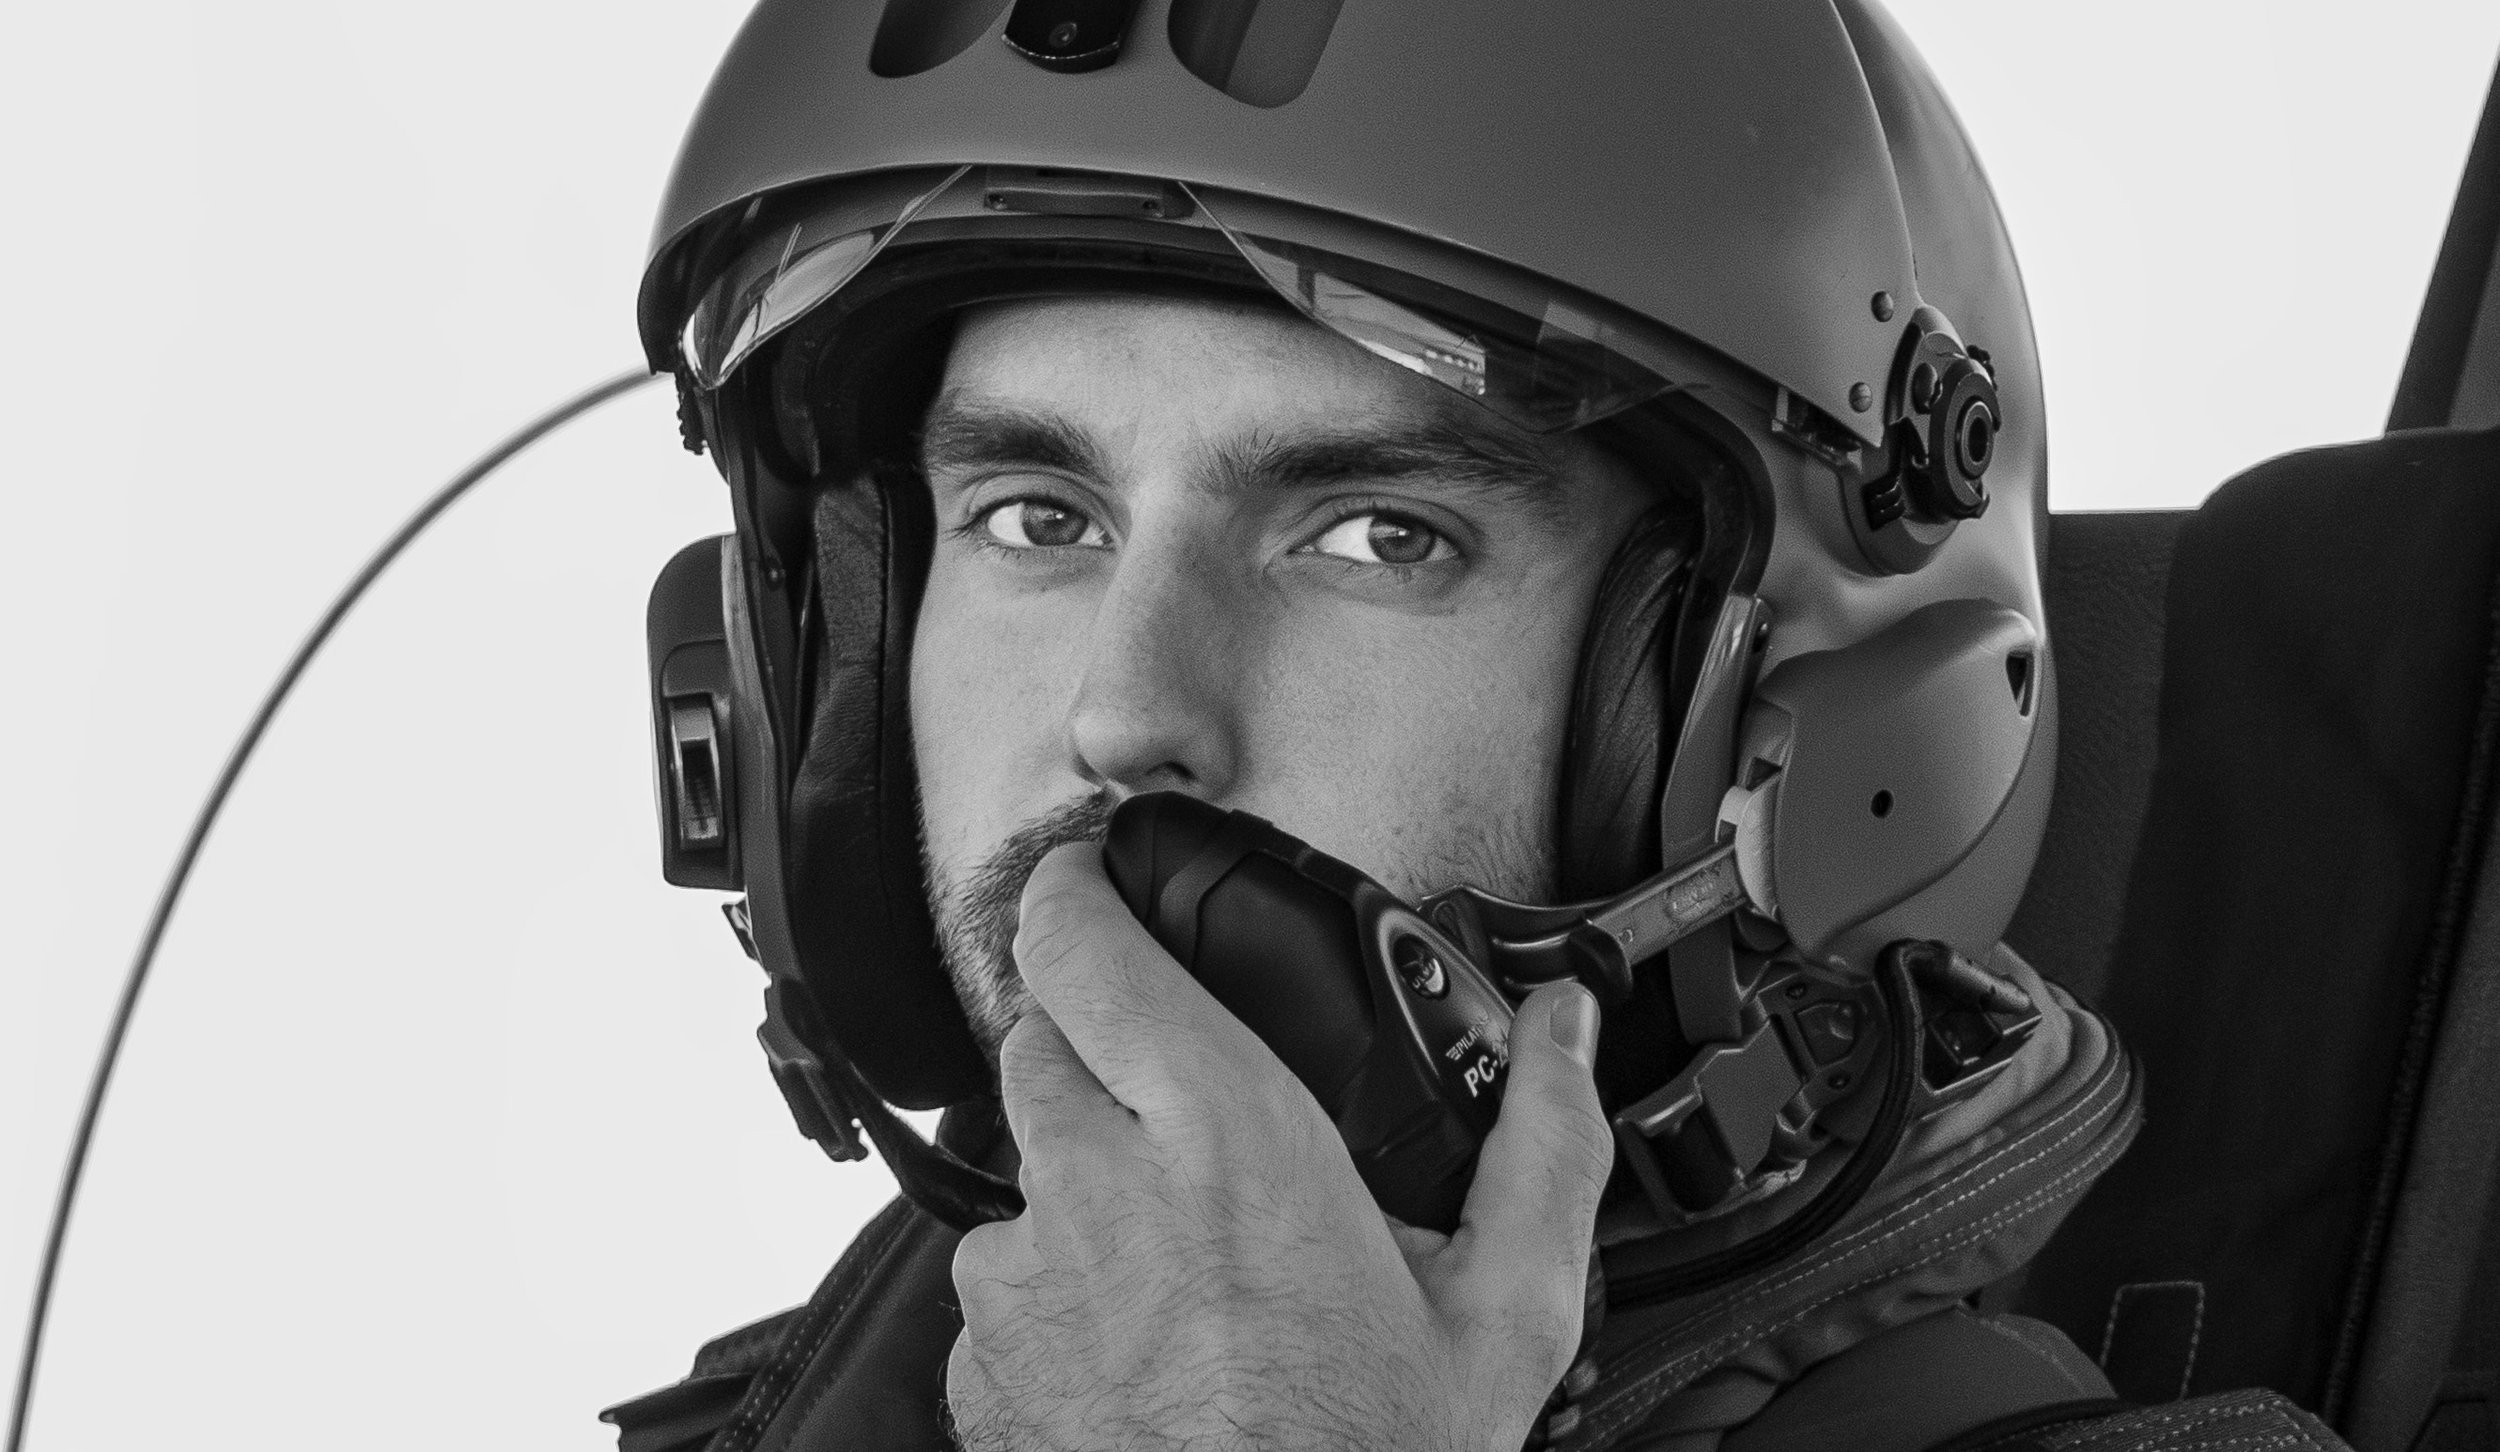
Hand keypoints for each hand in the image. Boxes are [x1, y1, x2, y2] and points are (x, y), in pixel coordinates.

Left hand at [947, 842, 1612, 1451]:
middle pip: (1043, 1039)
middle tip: (1180, 1096)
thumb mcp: (1503, 1311)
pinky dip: (1056, 1281)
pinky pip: (1001, 1276)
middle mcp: (1099, 1187)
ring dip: (1081, 1174)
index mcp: (1225, 1136)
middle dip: (1098, 1041)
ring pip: (1022, 1163)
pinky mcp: (981, 1364)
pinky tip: (1144, 1338)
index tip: (1085, 877)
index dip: (1070, 890)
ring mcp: (1024, 1279)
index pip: (1082, 947)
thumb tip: (1565, 1039)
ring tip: (1182, 1253)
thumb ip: (1540, 1147)